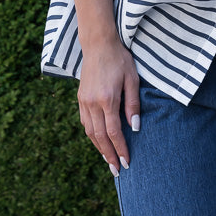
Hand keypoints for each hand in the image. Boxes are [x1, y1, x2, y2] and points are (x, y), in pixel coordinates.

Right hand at [77, 38, 139, 176]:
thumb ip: (133, 104)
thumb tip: (135, 128)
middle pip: (100, 137)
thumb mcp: (132, 79)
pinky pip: (85, 123)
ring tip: (109, 161)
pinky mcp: (80, 98)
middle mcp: (92, 103)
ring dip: (99, 149)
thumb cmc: (119, 59)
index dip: (121, 149)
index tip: (127, 163)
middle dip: (109, 156)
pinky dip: (92, 136)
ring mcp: (84, 101)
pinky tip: (99, 141)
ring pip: (90, 132)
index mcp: (107, 99)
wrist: (98, 44)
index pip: (114, 132)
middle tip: (117, 171)